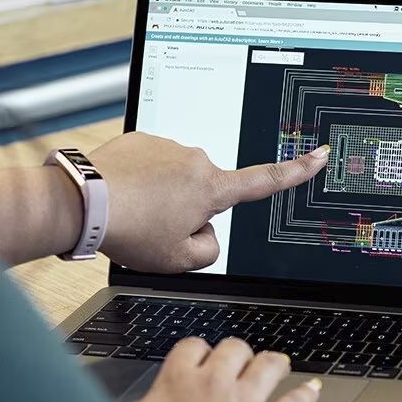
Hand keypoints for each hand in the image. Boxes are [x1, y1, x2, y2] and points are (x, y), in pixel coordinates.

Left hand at [88, 132, 328, 272]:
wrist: (83, 201)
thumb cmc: (131, 230)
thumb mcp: (177, 260)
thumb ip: (207, 250)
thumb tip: (205, 233)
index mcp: (212, 187)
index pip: (265, 180)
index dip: (297, 171)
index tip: (318, 155)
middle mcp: (196, 159)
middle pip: (205, 194)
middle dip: (188, 212)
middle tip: (155, 230)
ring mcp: (167, 146)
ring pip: (175, 182)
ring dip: (160, 197)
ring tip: (133, 212)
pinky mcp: (141, 140)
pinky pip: (151, 167)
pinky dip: (140, 183)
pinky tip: (122, 195)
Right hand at [128, 337, 321, 401]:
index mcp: (179, 382)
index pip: (193, 346)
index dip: (200, 351)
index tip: (204, 357)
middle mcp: (216, 385)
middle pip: (234, 348)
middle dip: (238, 353)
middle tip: (240, 361)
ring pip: (269, 365)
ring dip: (274, 362)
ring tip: (278, 364)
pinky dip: (306, 394)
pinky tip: (312, 388)